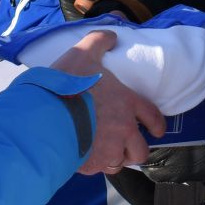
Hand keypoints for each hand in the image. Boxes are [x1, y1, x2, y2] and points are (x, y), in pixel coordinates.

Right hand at [50, 29, 165, 172]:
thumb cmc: (67, 83)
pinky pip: (97, 170)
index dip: (157, 125)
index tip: (157, 130)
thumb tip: (111, 35)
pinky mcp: (90, 164)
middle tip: (124, 145)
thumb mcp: (83, 53)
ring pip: (119, 163)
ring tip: (103, 153)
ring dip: (114, 159)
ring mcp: (108, 150)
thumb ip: (99, 42)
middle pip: (140, 150)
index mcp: (126, 103)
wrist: (47, 114)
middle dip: (134, 149)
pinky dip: (93, 165)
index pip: (153, 117)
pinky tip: (84, 156)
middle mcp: (123, 130)